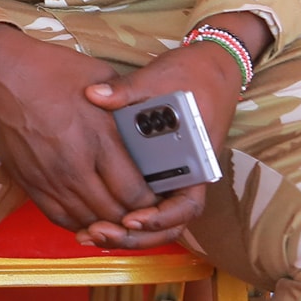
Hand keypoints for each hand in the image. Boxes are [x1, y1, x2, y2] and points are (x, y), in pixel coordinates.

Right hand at [0, 23, 156, 235]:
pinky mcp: (29, 181)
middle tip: (143, 212)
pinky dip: (79, 224)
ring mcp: (49, 177)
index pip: (135, 194)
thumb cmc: (51, 69)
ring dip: (107, 225)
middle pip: (114, 215)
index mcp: (98, 137)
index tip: (157, 198)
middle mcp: (74, 164)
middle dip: (134, 219)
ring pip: (88, 221)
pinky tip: (89, 216)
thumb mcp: (100, 76)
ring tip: (119, 217)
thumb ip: (127, 105)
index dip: (152, 204)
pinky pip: (59, 218)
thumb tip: (148, 123)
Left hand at [79, 14, 265, 249]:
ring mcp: (170, 174)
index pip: (185, 206)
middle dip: (133, 235)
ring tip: (89, 233)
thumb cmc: (192, 75)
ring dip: (123, 229)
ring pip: (151, 217)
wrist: (211, 66)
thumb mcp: (161, 78)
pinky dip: (119, 210)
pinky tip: (90, 216)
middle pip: (164, 223)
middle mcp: (186, 174)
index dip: (160, 218)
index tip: (132, 219)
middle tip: (97, 233)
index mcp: (196, 160)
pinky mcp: (155, 168)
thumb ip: (128, 90)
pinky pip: (140, 199)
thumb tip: (95, 95)